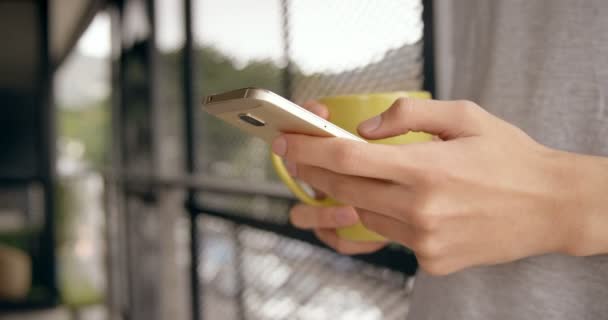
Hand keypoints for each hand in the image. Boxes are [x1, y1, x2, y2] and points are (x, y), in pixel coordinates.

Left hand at [274, 98, 589, 274]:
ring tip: (345, 187)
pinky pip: (390, 236)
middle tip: (300, 160)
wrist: (550, 206)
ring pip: (364, 215)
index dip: (310, 149)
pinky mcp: (432, 260)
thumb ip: (409, 117)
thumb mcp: (465, 117)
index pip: (349, 158)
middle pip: (345, 190)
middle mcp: (421, 209)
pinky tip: (394, 207)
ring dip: (348, 198)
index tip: (287, 143)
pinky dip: (382, 218)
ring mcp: (425, 241)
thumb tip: (365, 129)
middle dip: (315, 173)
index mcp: (427, 168)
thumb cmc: (509, 156)